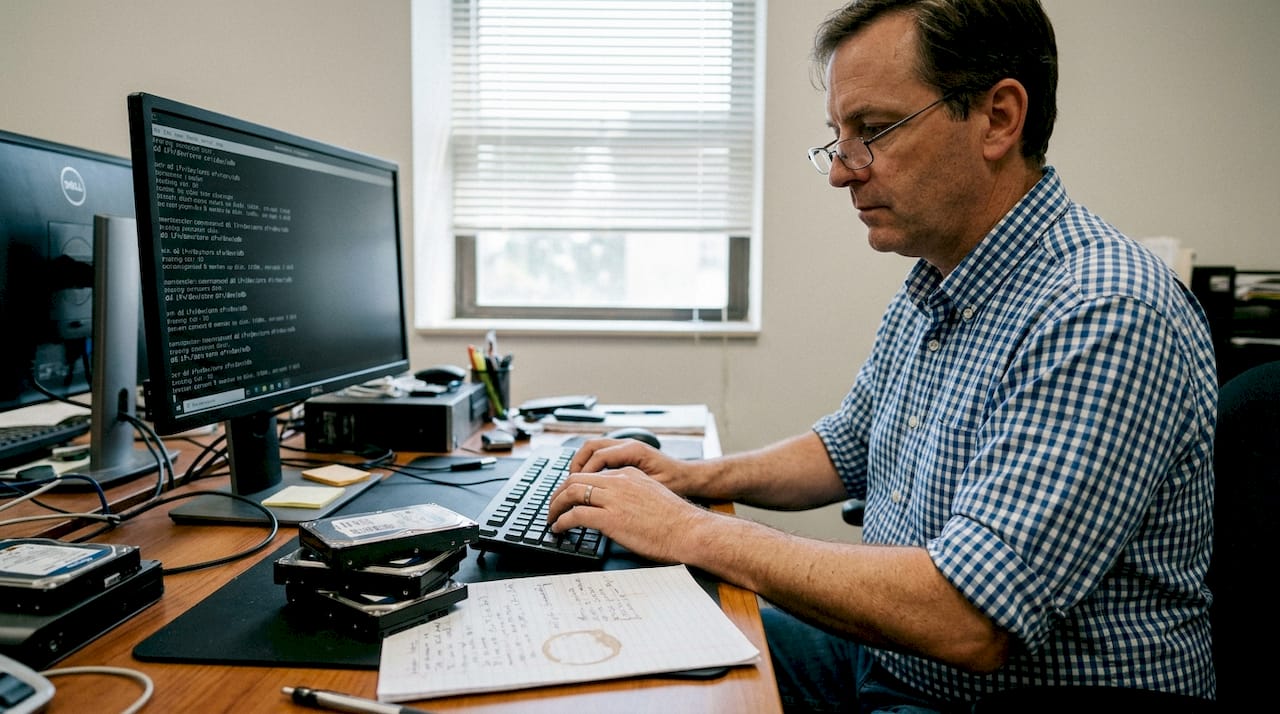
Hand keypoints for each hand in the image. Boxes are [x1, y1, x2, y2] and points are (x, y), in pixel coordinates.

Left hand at [546, 466, 711, 564]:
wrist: (689, 530)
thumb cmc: (677, 521)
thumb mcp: (652, 496)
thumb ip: (633, 495)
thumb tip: (619, 508)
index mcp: (629, 474)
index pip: (593, 474)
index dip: (575, 486)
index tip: (568, 497)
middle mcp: (619, 482)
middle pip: (576, 479)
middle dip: (559, 493)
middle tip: (552, 506)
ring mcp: (614, 499)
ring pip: (571, 493)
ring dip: (555, 506)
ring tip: (551, 518)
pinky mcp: (610, 518)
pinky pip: (575, 515)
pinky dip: (562, 521)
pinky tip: (559, 529)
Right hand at [569, 437, 703, 496]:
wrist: (690, 480)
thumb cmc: (676, 485)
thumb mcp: (652, 489)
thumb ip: (628, 490)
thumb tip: (603, 497)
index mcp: (634, 450)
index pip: (598, 456)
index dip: (583, 474)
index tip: (573, 491)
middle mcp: (629, 444)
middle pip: (591, 447)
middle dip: (575, 466)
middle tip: (566, 487)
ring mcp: (627, 447)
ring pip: (594, 448)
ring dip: (580, 465)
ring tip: (572, 485)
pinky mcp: (627, 455)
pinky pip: (601, 455)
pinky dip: (590, 466)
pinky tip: (587, 483)